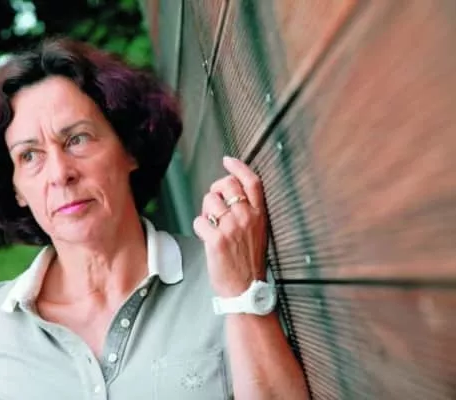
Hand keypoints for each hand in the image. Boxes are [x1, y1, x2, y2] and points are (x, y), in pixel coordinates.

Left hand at [193, 156, 267, 296]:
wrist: (246, 290)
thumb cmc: (249, 262)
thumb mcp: (257, 233)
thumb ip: (247, 213)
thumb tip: (228, 197)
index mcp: (259, 214)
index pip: (252, 181)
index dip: (238, 167)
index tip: (228, 160)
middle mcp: (247, 217)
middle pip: (226, 185)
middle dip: (215, 190)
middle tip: (214, 204)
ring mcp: (232, 227)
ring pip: (210, 201)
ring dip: (206, 212)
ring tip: (211, 226)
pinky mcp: (217, 239)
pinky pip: (200, 220)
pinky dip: (200, 228)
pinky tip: (207, 238)